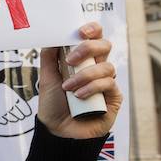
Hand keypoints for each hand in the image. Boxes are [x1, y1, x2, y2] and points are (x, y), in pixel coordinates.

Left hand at [37, 23, 120, 139]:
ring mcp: (106, 82)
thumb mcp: (47, 78)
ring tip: (68, 88)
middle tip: (71, 59)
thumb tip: (53, 36)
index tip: (81, 31)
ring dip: (85, 75)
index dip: (93, 29)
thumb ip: (49, 57)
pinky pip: (109, 84)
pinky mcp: (113, 97)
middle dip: (88, 48)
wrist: (57, 130)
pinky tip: (79, 96)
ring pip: (106, 66)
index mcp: (83, 60)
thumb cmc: (53, 104)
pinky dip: (92, 87)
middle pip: (105, 46)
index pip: (94, 37)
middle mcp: (97, 68)